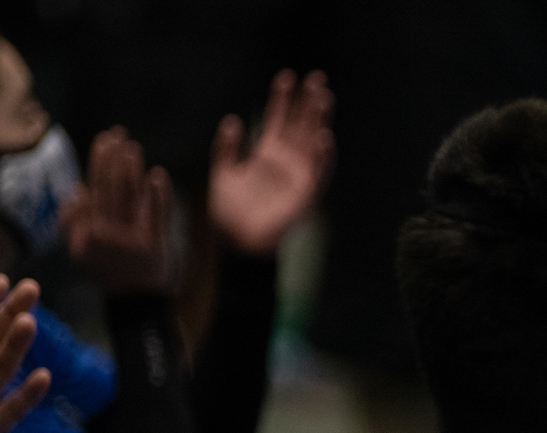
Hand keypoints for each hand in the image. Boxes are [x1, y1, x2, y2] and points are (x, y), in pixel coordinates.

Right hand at [61, 128, 177, 294]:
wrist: (134, 302)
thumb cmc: (108, 273)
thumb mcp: (80, 251)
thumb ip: (73, 223)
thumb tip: (75, 191)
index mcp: (89, 231)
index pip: (94, 189)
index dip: (99, 163)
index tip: (104, 140)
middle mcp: (108, 233)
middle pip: (110, 188)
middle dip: (113, 158)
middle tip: (118, 134)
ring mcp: (132, 239)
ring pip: (130, 198)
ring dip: (131, 170)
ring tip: (133, 147)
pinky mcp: (155, 245)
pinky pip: (156, 216)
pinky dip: (157, 195)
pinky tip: (158, 175)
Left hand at [209, 70, 333, 253]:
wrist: (238, 243)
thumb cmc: (229, 213)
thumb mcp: (222, 174)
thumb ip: (227, 149)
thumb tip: (232, 121)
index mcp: (266, 155)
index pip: (278, 120)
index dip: (282, 99)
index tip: (286, 77)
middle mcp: (286, 163)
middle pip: (300, 126)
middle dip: (308, 102)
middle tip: (317, 77)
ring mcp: (298, 178)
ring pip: (312, 143)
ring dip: (319, 121)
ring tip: (323, 98)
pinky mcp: (305, 196)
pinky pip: (318, 173)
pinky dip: (322, 157)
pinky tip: (324, 137)